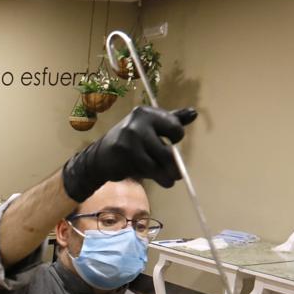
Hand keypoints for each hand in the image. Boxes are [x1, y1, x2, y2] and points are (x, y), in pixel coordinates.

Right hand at [61, 106, 197, 199]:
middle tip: (177, 174)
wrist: (100, 157)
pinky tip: (152, 177)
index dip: (175, 138)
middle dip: (174, 166)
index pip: (175, 127)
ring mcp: (130, 139)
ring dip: (166, 176)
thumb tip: (194, 113)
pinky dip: (154, 177)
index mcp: (146, 113)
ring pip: (159, 164)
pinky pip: (148, 170)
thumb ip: (172, 120)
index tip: (170, 141)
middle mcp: (137, 123)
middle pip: (168, 151)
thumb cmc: (130, 141)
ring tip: (168, 180)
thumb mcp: (150, 126)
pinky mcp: (125, 156)